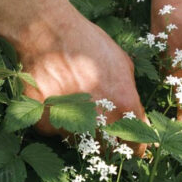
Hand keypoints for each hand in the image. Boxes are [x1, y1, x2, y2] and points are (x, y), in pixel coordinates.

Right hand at [17, 6, 146, 155]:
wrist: (48, 33)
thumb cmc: (89, 43)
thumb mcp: (122, 64)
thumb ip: (130, 94)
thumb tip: (135, 113)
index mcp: (123, 106)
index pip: (137, 145)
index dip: (136, 146)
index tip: (132, 146)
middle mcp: (99, 121)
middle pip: (108, 149)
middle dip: (108, 142)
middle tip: (102, 126)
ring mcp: (69, 124)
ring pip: (80, 141)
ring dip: (81, 130)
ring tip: (75, 102)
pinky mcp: (44, 124)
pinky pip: (55, 130)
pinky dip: (56, 120)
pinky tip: (55, 96)